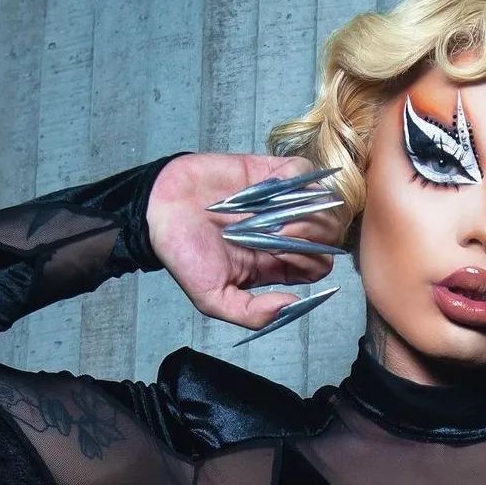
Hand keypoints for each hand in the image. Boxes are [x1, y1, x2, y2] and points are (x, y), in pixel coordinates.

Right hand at [145, 153, 344, 329]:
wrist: (157, 209)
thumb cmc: (184, 255)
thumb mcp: (213, 299)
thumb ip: (252, 313)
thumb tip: (291, 305)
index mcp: (279, 265)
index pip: (319, 264)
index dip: (311, 261)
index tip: (281, 255)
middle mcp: (286, 234)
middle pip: (328, 235)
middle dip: (312, 235)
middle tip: (280, 232)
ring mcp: (282, 202)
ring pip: (322, 203)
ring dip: (306, 208)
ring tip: (276, 212)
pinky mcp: (270, 173)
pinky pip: (303, 171)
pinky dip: (296, 177)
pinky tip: (273, 185)